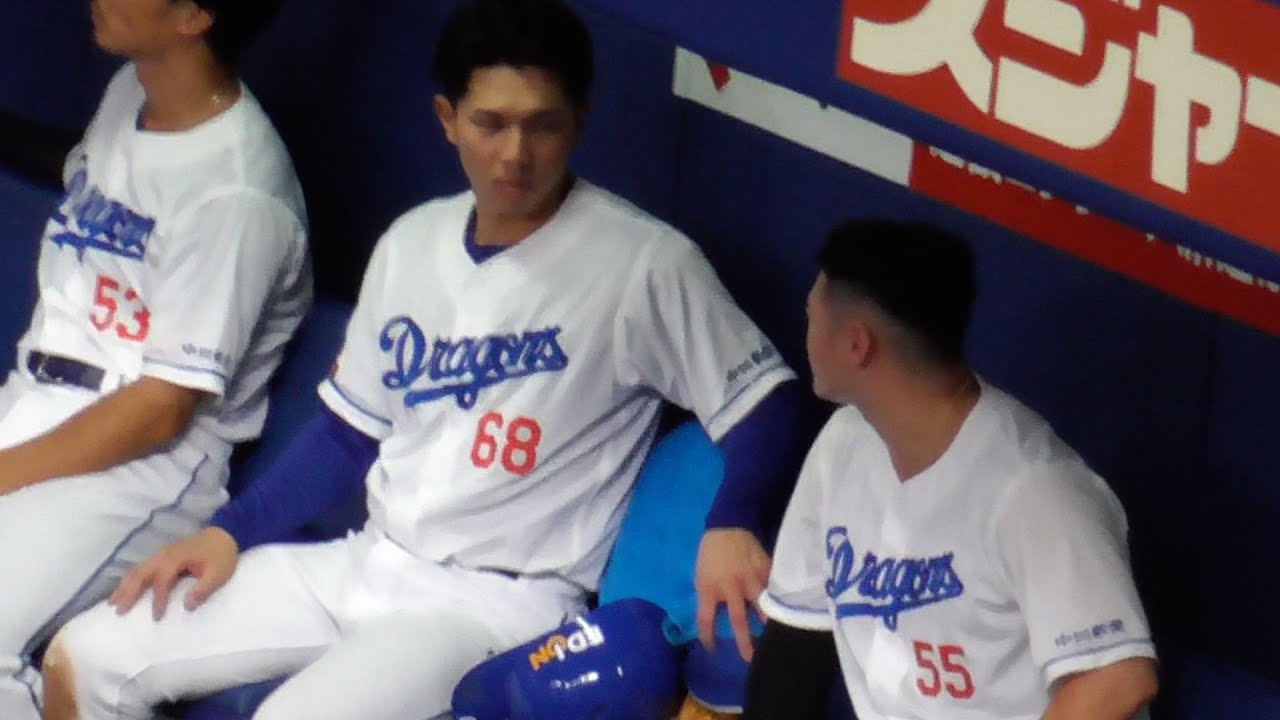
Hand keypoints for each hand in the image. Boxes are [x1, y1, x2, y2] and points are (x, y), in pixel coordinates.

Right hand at [109, 526, 239, 619]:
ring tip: (112, 603)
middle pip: (140, 573)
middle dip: (128, 591)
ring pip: (137, 570)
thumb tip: (186, 606)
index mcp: (177, 558)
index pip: (162, 580)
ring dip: (124, 586)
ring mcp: (162, 554)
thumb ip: (203, 590)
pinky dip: (131, 580)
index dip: (158, 599)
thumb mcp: (219, 573)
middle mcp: (164, 554)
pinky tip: (125, 591)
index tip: (157, 617)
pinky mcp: (163, 556)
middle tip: (118, 611)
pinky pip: (142, 568)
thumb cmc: (222, 554)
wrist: (225, 533)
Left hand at [695, 528, 770, 661]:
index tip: (713, 649)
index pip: (706, 619)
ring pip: (763, 607)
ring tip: (776, 638)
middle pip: (739, 620)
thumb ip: (712, 598)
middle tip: (751, 658)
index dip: (709, 638)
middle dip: (746, 642)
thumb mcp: (702, 578)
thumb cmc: (711, 555)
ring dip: (769, 625)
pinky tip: (787, 612)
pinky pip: (775, 590)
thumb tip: (722, 622)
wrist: (727, 526)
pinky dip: (780, 602)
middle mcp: (730, 585)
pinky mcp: (766, 569)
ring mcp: (751, 577)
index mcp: (709, 587)